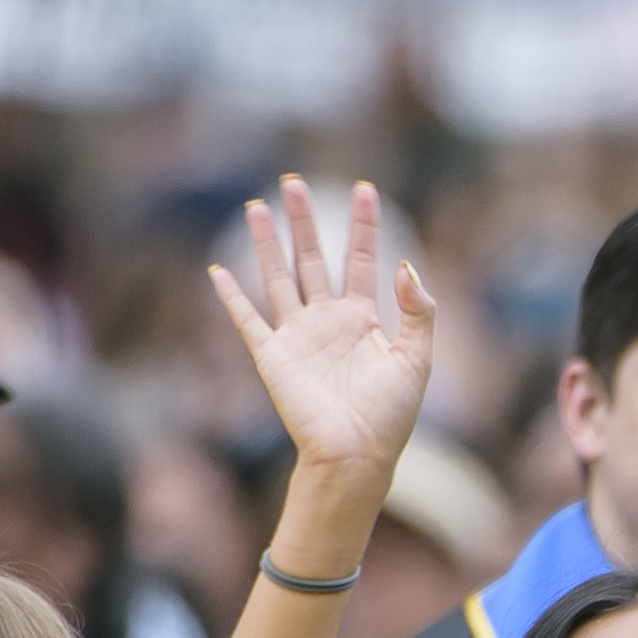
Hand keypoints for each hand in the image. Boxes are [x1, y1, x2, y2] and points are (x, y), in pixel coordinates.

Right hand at [209, 176, 437, 478]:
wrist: (357, 455)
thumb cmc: (391, 415)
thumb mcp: (418, 358)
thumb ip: (420, 311)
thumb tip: (406, 265)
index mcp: (364, 319)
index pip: (362, 260)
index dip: (364, 226)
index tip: (364, 190)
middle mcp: (328, 321)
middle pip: (313, 258)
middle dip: (305, 220)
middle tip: (294, 182)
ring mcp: (298, 336)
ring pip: (279, 277)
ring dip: (267, 243)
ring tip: (258, 206)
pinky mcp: (272, 356)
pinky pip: (248, 320)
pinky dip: (232, 297)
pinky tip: (217, 271)